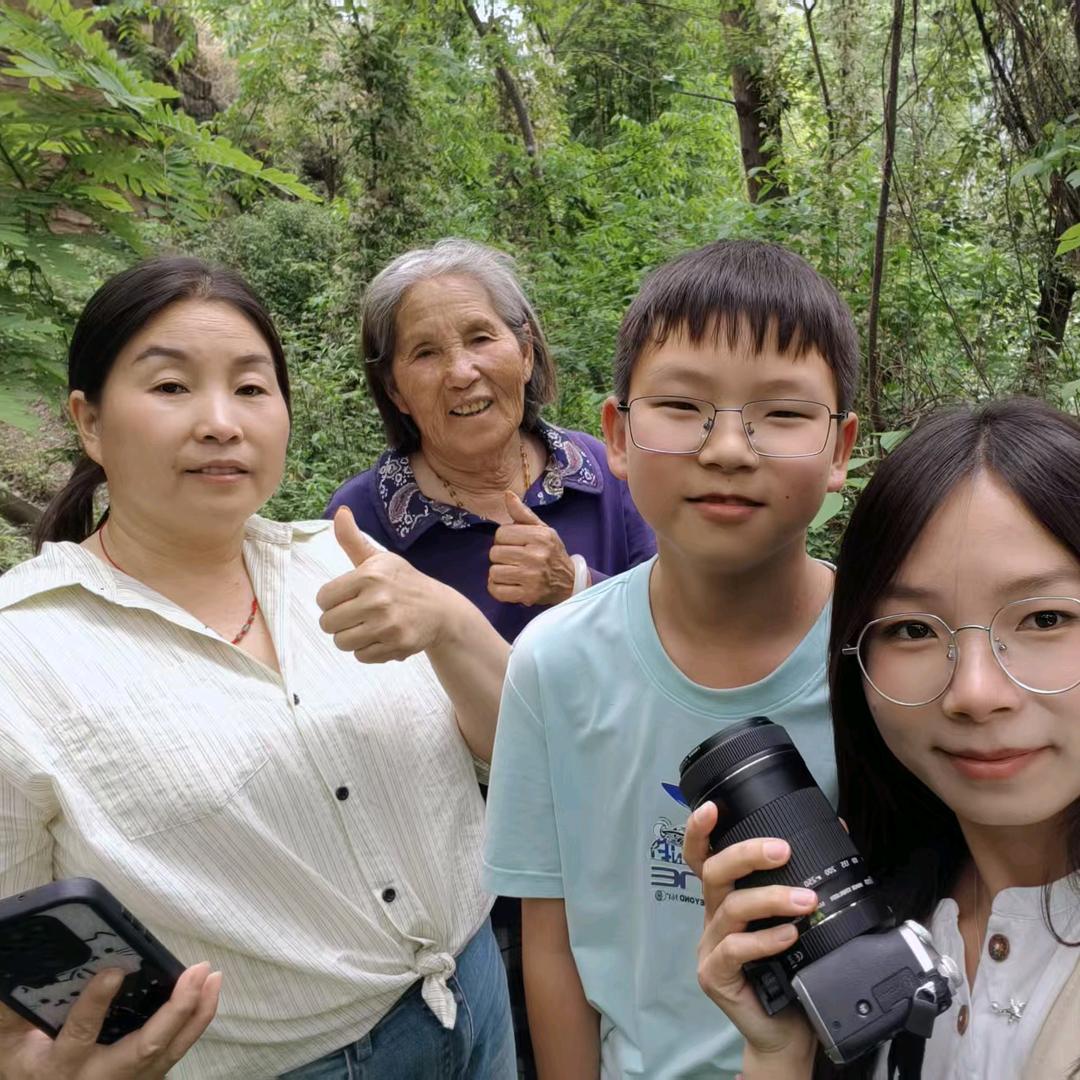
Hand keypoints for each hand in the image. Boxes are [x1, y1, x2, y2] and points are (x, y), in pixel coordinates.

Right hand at [0, 962, 220, 1079]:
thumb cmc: (24, 1068)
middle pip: (144, 1047)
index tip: (112, 971)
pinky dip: (197, 1022)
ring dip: (196, 1013)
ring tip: (213, 976)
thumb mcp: (6, 1045)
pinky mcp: (145, 1079)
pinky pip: (176, 1051)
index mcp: (59, 1068)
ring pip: (169, 1051)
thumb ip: (10, 1013)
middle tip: (196, 970)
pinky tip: (209, 993)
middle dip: (175, 1010)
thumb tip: (15, 973)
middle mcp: (99, 1078)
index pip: (79, 1035)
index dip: (95, 1004)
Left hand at [317, 507, 456, 661]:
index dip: (332, 600)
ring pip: (342, 642)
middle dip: (338, 620)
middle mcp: (377, 601)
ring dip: (350, 637)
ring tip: (367, 626)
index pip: (323, 598)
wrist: (440, 610)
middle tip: (356, 614)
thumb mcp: (379, 559)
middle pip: (328, 623)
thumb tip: (340, 511)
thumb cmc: (403, 582)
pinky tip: (381, 637)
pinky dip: (367, 650)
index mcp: (369, 576)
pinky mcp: (396, 646)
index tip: (347, 597)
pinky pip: (361, 656)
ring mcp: (388, 626)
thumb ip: (353, 540)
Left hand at [487, 492, 575, 605]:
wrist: (570, 581)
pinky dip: (497, 588)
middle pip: (495, 552)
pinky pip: (497, 590)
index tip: (514, 544)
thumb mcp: (542, 529)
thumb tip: (507, 494)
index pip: (501, 533)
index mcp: (539, 536)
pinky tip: (507, 583)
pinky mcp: (527, 595)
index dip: (504, 538)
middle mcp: (536, 556)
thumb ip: (522, 513)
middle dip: (501, 556)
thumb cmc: (551, 552)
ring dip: (498, 573)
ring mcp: (531, 577)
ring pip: (494, 572)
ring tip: (511, 571)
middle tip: (513, 559)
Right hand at [683, 803, 816, 1071]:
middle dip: (746, 854)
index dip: (700, 830)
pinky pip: (735, 950)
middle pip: (713, 872)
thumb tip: (837, 830)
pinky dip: (765, 940)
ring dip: (771, 898)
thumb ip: (807, 879)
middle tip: (782, 850)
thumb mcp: (801, 920)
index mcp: (728, 898)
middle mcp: (714, 917)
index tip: (713, 807)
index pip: (704, 857)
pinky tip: (789, 937)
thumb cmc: (795, 971)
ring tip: (807, 901)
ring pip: (731, 908)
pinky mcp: (714, 975)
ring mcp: (710, 946)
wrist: (791, 1031)